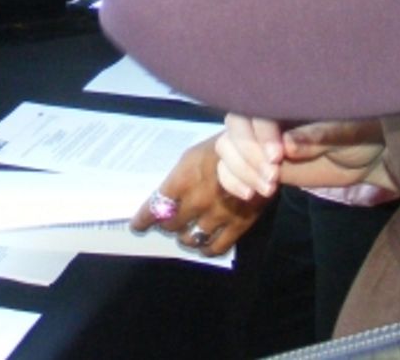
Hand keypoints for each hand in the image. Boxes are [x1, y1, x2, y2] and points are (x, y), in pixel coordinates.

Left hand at [130, 134, 270, 255]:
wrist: (261, 152)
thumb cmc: (222, 149)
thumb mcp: (192, 156)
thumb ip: (177, 179)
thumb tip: (163, 199)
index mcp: (183, 179)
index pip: (154, 208)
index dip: (143, 220)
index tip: (138, 226)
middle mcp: (197, 201)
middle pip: (171, 225)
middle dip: (166, 224)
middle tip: (168, 221)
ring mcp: (218, 215)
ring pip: (190, 239)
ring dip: (184, 237)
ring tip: (185, 232)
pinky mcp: (238, 226)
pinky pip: (215, 248)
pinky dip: (205, 249)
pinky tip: (203, 245)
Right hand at [217, 116, 397, 199]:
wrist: (367, 157)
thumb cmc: (359, 134)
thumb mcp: (345, 133)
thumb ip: (316, 136)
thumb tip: (287, 144)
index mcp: (284, 98)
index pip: (255, 108)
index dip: (259, 133)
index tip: (277, 157)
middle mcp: (265, 116)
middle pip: (235, 127)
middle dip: (248, 155)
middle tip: (272, 178)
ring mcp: (258, 140)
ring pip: (227, 146)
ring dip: (240, 170)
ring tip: (268, 189)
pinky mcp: (258, 164)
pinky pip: (229, 168)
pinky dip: (232, 180)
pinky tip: (249, 194)